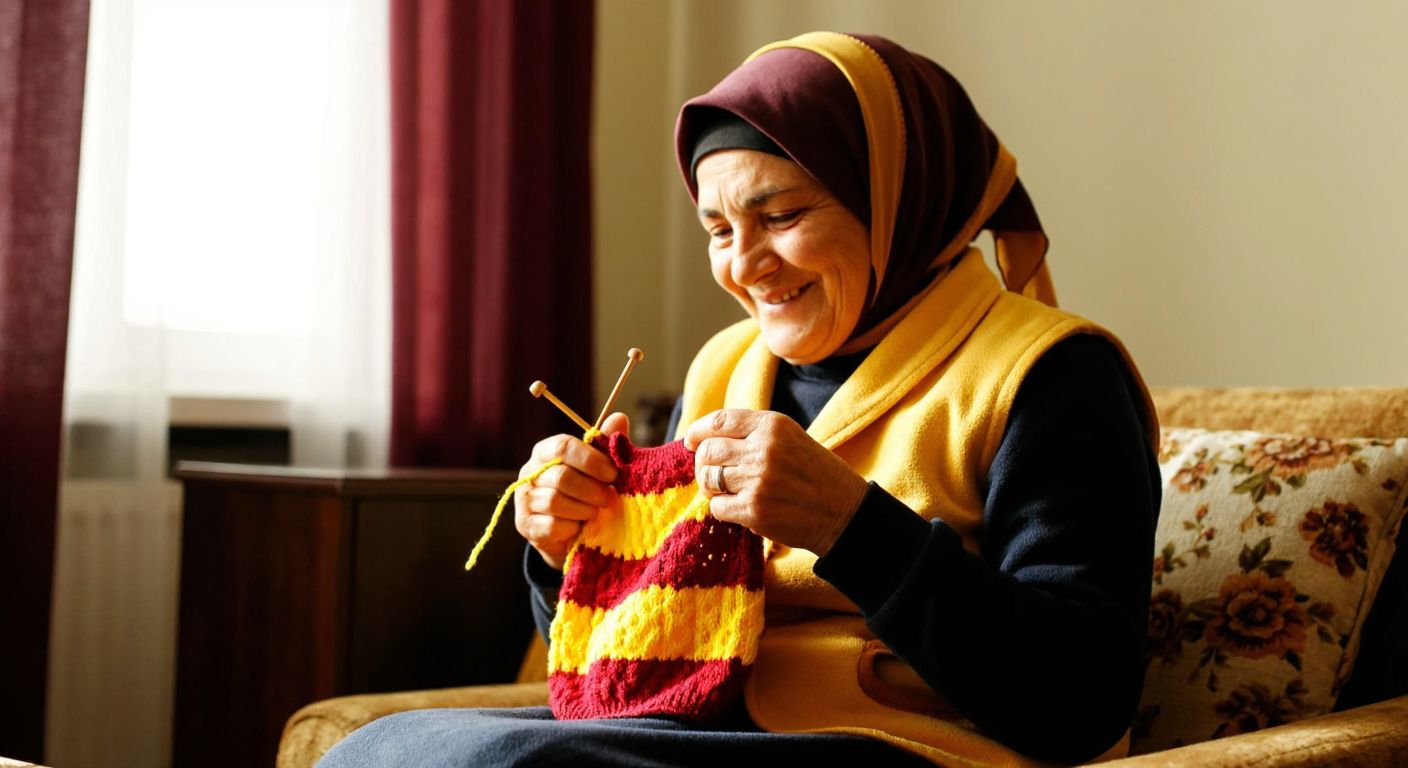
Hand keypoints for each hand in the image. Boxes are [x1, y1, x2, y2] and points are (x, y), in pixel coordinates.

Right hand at [514, 412, 628, 570]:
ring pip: (555, 502)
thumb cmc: (586, 493)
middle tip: (608, 498)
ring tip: (595, 512)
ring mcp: (524, 499)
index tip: (613, 473)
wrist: (571, 533)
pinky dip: (571, 528)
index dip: (591, 460)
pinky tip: (579, 527)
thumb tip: (619, 418)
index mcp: (545, 451)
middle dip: (592, 490)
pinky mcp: (525, 525)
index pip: (563, 446)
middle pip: (561, 477)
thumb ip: (607, 445)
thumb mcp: (600, 468)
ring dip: (584, 510)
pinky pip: (551, 526)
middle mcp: (530, 472)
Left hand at [684, 409, 867, 555]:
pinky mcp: (754, 510)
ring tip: (727, 492)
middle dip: (703, 463)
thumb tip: (703, 438)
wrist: (844, 511)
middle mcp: (764, 449)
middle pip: (708, 451)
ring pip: (708, 479)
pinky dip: (723, 509)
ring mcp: (758, 480)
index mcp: (773, 425)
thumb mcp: (790, 438)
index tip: (691, 441)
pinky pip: (717, 507)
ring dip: (712, 487)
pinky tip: (740, 509)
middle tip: (712, 473)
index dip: (698, 431)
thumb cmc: (814, 474)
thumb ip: (753, 433)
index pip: (719, 421)